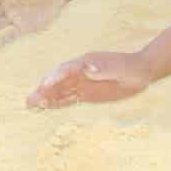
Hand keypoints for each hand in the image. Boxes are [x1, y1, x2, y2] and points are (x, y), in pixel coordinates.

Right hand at [27, 51, 151, 108]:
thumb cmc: (131, 67)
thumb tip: (88, 67)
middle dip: (44, 89)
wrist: (141, 71)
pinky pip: (69, 98)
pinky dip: (58, 103)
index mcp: (86, 62)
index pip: (66, 70)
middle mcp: (80, 71)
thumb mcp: (119, 67)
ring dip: (47, 97)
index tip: (45, 86)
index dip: (55, 77)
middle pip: (58, 80)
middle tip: (30, 100)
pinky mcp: (87, 93)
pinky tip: (48, 107)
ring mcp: (82, 82)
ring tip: (32, 105)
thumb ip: (103, 68)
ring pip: (61, 90)